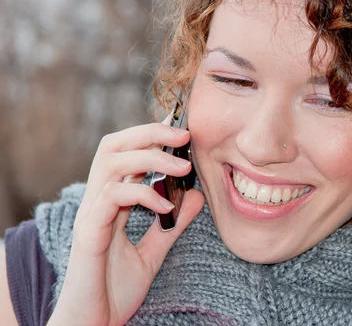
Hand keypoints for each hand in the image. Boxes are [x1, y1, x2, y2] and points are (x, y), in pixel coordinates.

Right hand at [47, 120, 204, 325]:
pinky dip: (142, 194)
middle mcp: (97, 202)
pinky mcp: (88, 232)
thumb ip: (171, 225)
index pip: (126, 154)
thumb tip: (196, 196)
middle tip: (184, 136)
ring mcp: (91, 215)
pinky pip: (111, 197)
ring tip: (182, 168)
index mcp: (111, 203)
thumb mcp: (152, 254)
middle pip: (113, 146)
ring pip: (111, 162)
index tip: (179, 126)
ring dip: (150, 158)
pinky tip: (166, 206)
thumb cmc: (114, 292)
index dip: (150, 134)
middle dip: (149, 133)